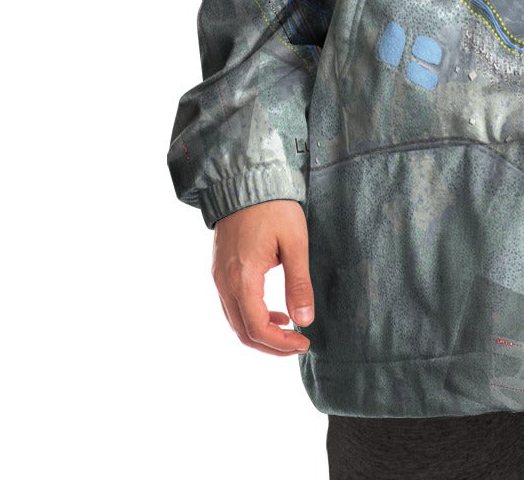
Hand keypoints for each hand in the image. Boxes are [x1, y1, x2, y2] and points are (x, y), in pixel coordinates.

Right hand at [211, 199, 313, 356]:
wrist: (245, 179)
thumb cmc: (273, 207)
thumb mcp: (295, 242)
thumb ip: (299, 283)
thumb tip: (305, 321)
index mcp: (242, 278)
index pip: (256, 328)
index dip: (280, 344)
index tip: (303, 343)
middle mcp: (224, 283)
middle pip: (242, 331)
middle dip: (270, 345)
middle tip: (297, 344)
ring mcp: (219, 277)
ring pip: (235, 321)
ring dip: (260, 332)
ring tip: (288, 329)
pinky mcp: (220, 270)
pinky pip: (232, 306)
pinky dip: (251, 316)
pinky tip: (273, 311)